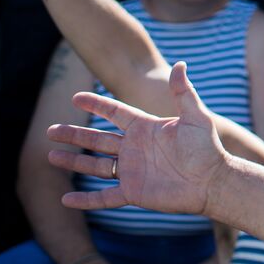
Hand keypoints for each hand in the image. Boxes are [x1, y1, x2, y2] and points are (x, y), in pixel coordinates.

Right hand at [46, 62, 228, 216]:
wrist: (213, 181)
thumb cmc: (207, 148)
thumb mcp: (195, 117)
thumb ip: (184, 92)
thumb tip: (181, 64)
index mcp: (146, 128)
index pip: (116, 113)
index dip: (97, 105)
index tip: (76, 97)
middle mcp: (135, 149)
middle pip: (97, 139)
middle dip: (74, 134)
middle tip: (51, 130)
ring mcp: (132, 171)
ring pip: (96, 165)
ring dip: (74, 161)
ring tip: (50, 155)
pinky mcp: (134, 192)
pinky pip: (104, 197)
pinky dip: (85, 199)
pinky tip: (66, 199)